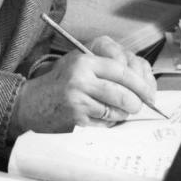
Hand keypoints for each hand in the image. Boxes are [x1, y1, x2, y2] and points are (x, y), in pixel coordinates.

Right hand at [8, 36, 156, 138]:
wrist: (32, 102)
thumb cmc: (61, 80)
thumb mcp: (81, 59)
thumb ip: (109, 62)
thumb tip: (141, 77)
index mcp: (85, 60)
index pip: (122, 69)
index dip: (140, 81)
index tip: (148, 89)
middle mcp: (81, 77)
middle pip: (122, 91)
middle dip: (137, 100)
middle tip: (140, 103)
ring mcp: (78, 99)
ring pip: (116, 109)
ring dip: (124, 112)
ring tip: (123, 109)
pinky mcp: (77, 118)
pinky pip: (106, 121)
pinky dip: (111, 121)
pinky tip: (107, 116)